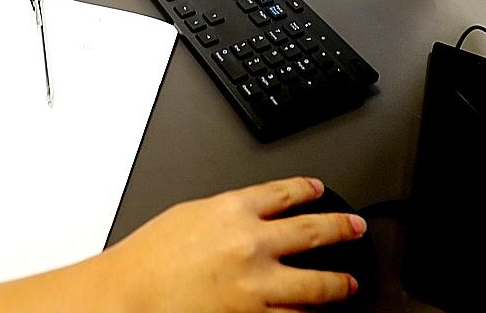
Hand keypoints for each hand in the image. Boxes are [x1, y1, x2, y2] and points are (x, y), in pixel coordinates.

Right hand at [100, 177, 364, 311]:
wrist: (129, 296)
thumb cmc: (147, 258)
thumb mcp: (188, 215)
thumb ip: (223, 213)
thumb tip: (249, 214)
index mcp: (233, 210)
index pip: (284, 193)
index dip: (308, 189)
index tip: (319, 190)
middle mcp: (252, 244)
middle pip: (314, 232)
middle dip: (341, 229)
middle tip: (356, 228)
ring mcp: (256, 286)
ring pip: (314, 285)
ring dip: (336, 285)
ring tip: (348, 285)